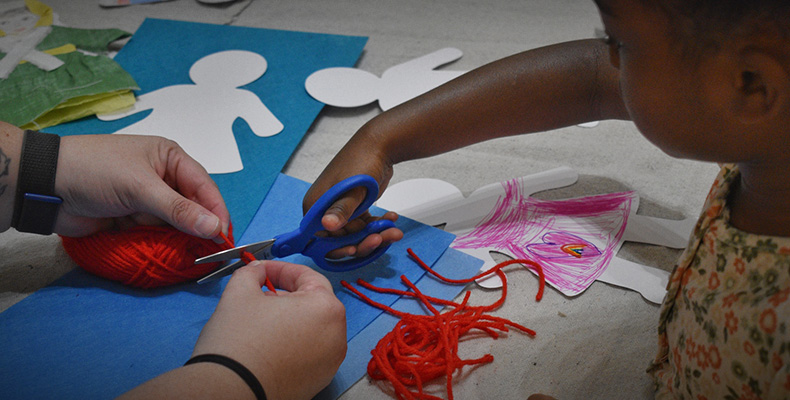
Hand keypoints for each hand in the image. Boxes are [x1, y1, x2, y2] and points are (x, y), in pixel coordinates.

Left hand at [54, 134, 228, 238]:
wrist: (45, 187)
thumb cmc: (95, 171)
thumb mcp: (140, 187)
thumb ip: (179, 210)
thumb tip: (215, 228)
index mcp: (169, 158)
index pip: (204, 186)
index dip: (216, 210)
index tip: (224, 236)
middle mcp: (163, 178)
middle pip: (193, 207)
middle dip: (198, 227)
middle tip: (210, 251)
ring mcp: (148, 200)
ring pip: (176, 224)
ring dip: (178, 238)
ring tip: (187, 254)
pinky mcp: (133, 220)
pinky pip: (157, 235)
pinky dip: (160, 244)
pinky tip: (166, 253)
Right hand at [192, 260, 346, 399]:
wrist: (229, 391)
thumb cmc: (239, 343)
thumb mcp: (240, 292)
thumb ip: (252, 272)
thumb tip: (257, 271)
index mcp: (326, 308)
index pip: (308, 276)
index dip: (281, 269)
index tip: (262, 270)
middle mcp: (337, 336)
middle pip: (313, 303)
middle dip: (286, 294)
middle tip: (260, 293)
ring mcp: (330, 362)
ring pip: (312, 328)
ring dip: (290, 319)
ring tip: (261, 320)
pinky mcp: (318, 381)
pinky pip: (309, 351)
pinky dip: (292, 342)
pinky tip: (267, 343)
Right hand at [303, 138, 403, 258]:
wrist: (380, 145)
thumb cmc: (361, 162)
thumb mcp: (352, 189)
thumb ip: (341, 210)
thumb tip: (326, 224)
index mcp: (316, 206)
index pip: (321, 239)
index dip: (338, 248)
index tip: (355, 250)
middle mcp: (325, 211)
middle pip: (342, 239)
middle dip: (363, 241)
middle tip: (381, 238)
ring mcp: (341, 209)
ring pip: (357, 234)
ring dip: (375, 235)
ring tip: (394, 231)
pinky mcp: (355, 208)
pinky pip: (365, 225)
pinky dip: (378, 225)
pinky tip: (391, 218)